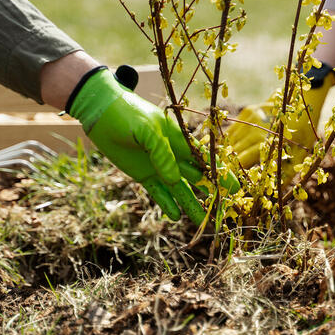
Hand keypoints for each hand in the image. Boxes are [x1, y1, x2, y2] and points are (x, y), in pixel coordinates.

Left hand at [68, 66, 236, 225]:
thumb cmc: (126, 113)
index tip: (233, 187)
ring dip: (191, 205)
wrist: (101, 112)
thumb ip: (160, 152)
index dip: (220, 172)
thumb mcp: (144, 129)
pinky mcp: (144, 175)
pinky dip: (167, 204)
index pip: (205, 159)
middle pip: (198, 177)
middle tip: (225, 208)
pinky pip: (158, 193)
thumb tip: (174, 179)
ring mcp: (159, 166)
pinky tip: (175, 217)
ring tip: (203, 223)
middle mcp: (173, 155)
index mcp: (179, 139)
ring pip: (180, 189)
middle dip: (212, 191)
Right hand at [226, 63, 334, 178]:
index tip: (232, 185)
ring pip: (229, 140)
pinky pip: (232, 129)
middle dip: (228, 166)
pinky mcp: (248, 110)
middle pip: (232, 152)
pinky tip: (225, 150)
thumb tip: (276, 192)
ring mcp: (249, 117)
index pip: (242, 162)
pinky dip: (227, 140)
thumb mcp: (301, 155)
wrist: (306, 101)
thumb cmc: (305, 132)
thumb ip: (287, 174)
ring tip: (222, 165)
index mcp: (266, 142)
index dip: (235, 174)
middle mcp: (254, 129)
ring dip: (225, 153)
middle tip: (225, 178)